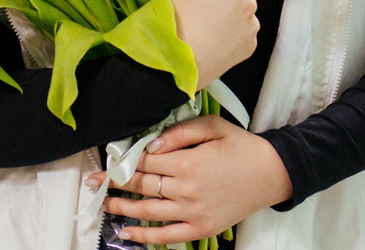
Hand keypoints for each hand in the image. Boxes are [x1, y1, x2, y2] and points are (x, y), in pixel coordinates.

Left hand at [84, 115, 292, 244]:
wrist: (273, 174)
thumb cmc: (241, 146)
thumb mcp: (212, 126)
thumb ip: (178, 132)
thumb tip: (149, 143)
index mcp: (186, 162)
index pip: (144, 160)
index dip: (122, 160)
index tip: (105, 160)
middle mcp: (185, 190)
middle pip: (140, 185)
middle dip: (113, 182)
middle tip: (92, 181)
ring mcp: (192, 213)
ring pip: (147, 211)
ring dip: (121, 208)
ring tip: (102, 202)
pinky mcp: (201, 229)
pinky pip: (167, 236)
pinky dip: (144, 237)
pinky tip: (125, 232)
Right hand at [160, 0, 258, 89]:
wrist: (173, 70)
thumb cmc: (172, 24)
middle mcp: (250, 4)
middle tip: (202, 0)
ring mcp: (253, 28)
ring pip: (247, 7)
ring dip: (233, 8)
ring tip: (207, 20)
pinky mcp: (251, 47)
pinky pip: (247, 29)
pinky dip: (235, 29)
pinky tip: (214, 36)